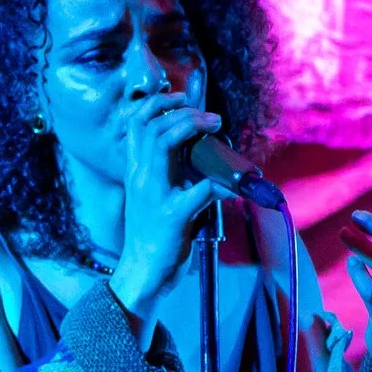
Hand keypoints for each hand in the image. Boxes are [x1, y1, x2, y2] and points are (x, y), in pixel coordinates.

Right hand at [108, 97, 221, 322]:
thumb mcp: (156, 197)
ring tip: (215, 126)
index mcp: (136, 172)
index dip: (160, 104)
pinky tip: (235, 185)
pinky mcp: (173, 216)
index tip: (183, 99)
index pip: (138, 124)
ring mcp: (155, 195)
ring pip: (165, 144)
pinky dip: (222, 184)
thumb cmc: (154, 234)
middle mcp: (141, 178)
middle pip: (153, 126)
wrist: (143, 272)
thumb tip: (206, 156)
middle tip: (211, 117)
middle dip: (185, 112)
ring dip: (193, 128)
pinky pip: (200, 191)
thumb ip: (173, 174)